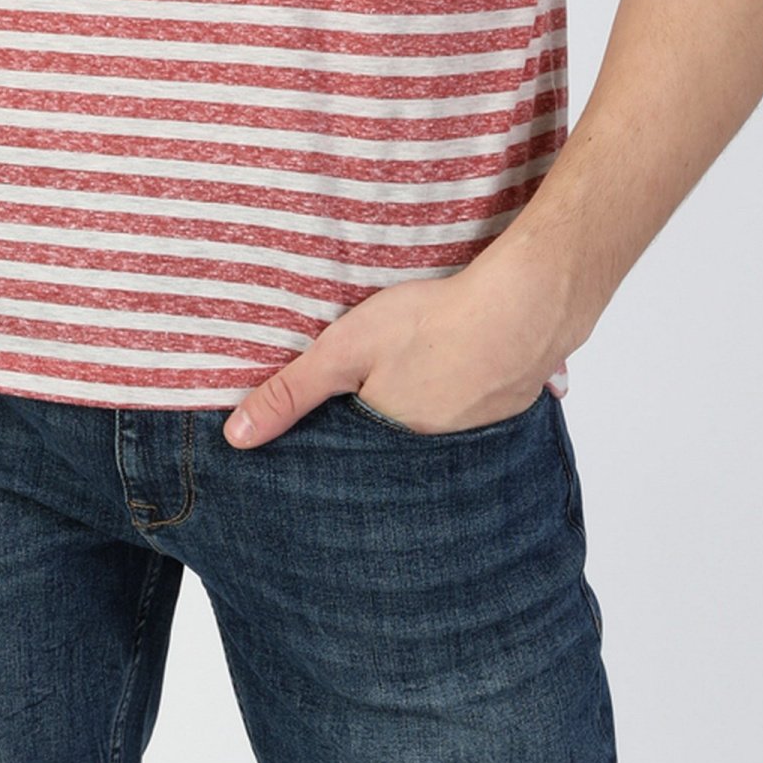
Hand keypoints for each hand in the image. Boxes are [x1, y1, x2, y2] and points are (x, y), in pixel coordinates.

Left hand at [222, 263, 566, 448]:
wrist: (527, 304)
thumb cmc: (432, 324)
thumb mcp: (345, 350)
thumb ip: (292, 392)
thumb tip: (236, 439)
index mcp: (392, 445)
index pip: (354, 457)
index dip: (340, 438)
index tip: (331, 423)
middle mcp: (437, 454)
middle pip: (399, 445)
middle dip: (386, 426)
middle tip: (380, 393)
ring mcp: (481, 431)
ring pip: (441, 426)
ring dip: (431, 407)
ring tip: (420, 379)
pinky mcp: (514, 406)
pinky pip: (481, 409)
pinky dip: (470, 390)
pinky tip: (468, 364)